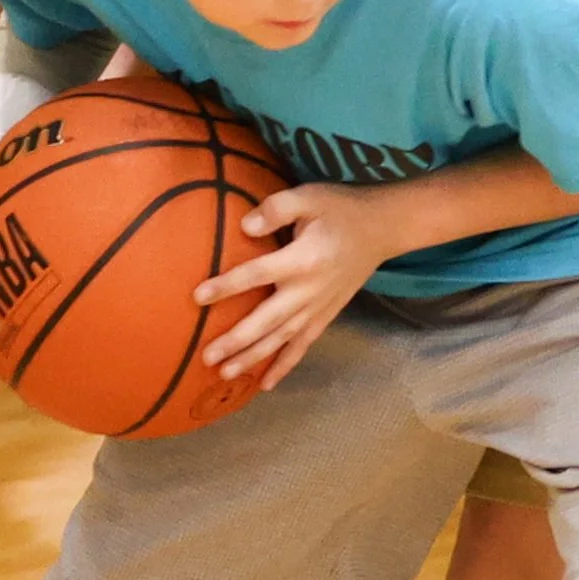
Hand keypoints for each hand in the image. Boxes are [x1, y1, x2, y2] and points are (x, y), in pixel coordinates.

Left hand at [191, 181, 387, 390]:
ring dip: (253, 358)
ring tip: (226, 373)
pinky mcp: (326, 316)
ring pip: (281, 339)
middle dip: (236, 340)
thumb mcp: (309, 196)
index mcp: (302, 260)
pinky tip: (266, 384)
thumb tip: (245, 227)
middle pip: (266, 320)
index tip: (197, 297)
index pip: (256, 275)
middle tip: (207, 357)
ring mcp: (318, 308)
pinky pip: (302, 346)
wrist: (381, 229)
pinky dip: (285, 365)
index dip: (226, 286)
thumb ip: (276, 208)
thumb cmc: (339, 209)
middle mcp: (308, 290)